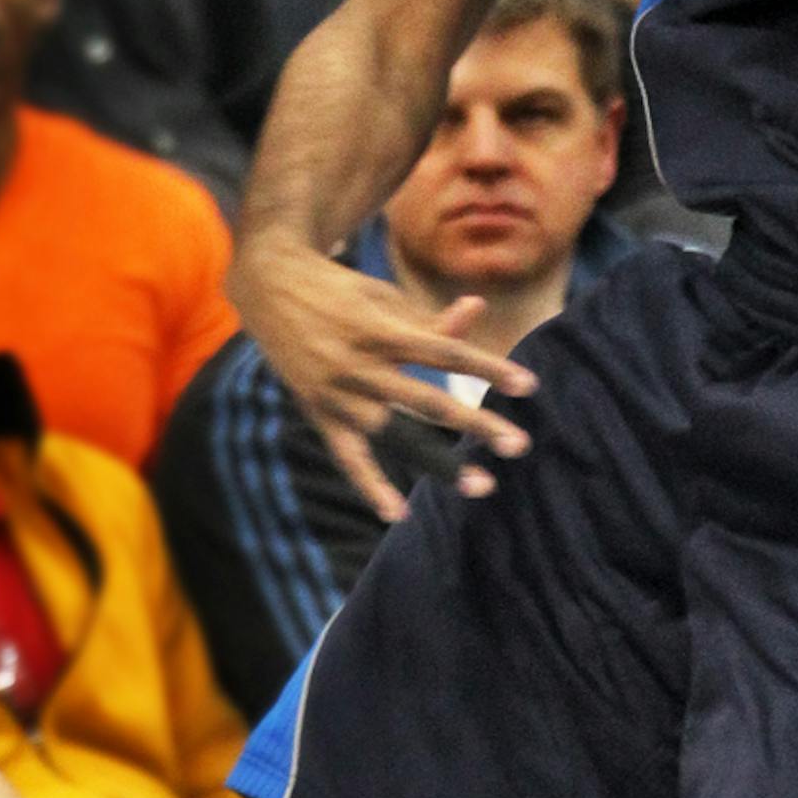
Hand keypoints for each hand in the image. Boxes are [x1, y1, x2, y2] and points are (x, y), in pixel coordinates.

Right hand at [231, 236, 533, 520]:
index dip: (488, 368)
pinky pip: (347, 457)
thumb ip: (427, 318)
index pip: (446, 353)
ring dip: (439, 462)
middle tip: (519, 445)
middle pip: (429, 401)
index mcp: (381, 329)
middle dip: (477, 424)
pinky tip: (397, 513)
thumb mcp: (382, 294)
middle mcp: (361, 365)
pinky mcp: (319, 412)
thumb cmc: (337, 287)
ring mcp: (338, 393)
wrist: (268, 284)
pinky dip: (370, 486)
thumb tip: (477, 312)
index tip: (528, 385)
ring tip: (481, 484)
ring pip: (396, 435)